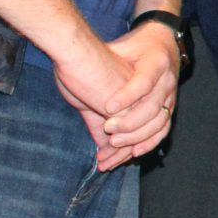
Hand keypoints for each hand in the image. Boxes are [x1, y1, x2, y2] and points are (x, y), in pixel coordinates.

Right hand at [52, 40, 137, 167]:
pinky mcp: (132, 102)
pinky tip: (106, 150)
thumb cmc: (80, 69)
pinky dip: (118, 146)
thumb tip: (103, 147)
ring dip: (119, 152)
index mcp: (134, 97)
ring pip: (137, 136)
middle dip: (120, 155)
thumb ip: (97, 122)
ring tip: (103, 160)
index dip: (121, 149)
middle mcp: (141, 99)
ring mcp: (139, 101)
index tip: (104, 162)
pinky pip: (131, 131)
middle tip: (104, 165)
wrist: (76, 52)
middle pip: (139, 136)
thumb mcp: (89, 100)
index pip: (135, 129)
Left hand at [91, 21, 181, 168]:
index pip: (144, 82)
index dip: (126, 97)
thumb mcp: (121, 47)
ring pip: (159, 123)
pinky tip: (132, 153)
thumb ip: (107, 61)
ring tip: (114, 144)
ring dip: (137, 137)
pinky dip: (148, 143)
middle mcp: (168, 81)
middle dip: (130, 122)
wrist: (161, 44)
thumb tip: (81, 69)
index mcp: (156, 62)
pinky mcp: (169, 108)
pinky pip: (163, 130)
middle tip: (107, 129)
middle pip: (153, 107)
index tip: (106, 108)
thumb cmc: (135, 46)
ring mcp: (171, 96)